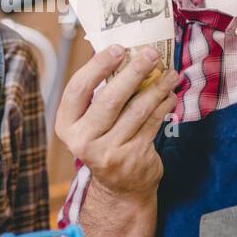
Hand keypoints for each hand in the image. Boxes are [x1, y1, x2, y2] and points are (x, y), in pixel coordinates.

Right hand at [55, 44, 179, 202]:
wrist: (120, 188)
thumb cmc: (105, 141)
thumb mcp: (91, 122)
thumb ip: (99, 94)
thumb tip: (123, 54)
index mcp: (67, 125)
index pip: (78, 89)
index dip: (97, 66)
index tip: (118, 48)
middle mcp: (83, 141)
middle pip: (110, 98)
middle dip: (134, 72)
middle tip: (151, 53)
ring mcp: (108, 152)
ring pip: (136, 110)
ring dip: (157, 87)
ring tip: (170, 73)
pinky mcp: (133, 158)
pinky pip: (152, 123)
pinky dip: (163, 105)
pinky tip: (170, 94)